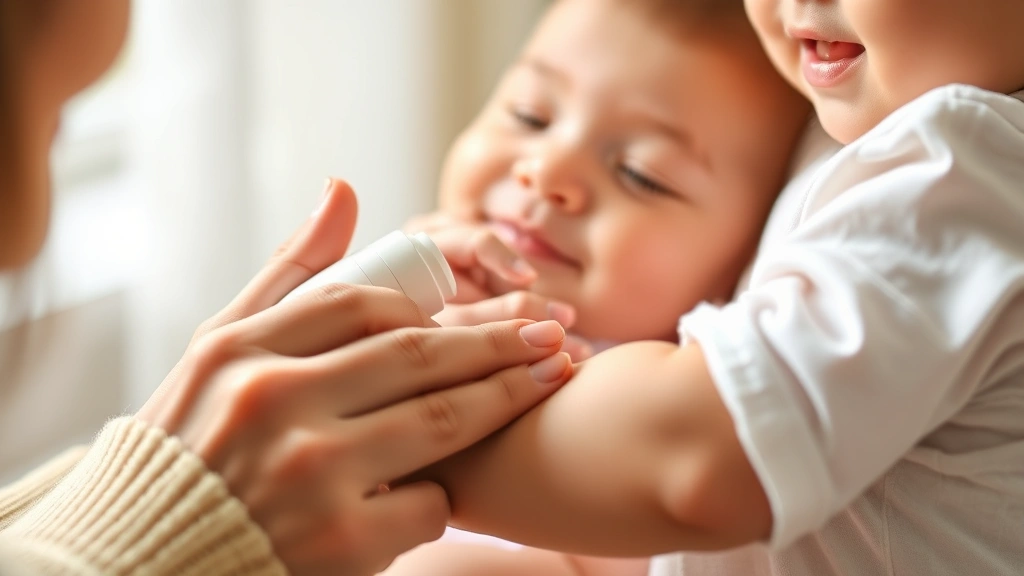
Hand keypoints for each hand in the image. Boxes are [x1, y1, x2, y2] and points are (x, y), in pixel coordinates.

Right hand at [136, 180, 572, 575]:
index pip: (363, 302)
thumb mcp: (220, 352)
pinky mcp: (339, 545)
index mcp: (240, 351)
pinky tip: (462, 485)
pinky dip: (447, 495)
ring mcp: (307, 476)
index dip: (439, 300)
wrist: (152, 561)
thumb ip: (289, 273)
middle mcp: (272, 403)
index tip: (486, 300)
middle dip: (498, 341)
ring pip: (439, 422)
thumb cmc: (193, 446)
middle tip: (555, 331)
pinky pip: (427, 506)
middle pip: (417, 354)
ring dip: (506, 398)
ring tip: (552, 376)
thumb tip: (346, 188)